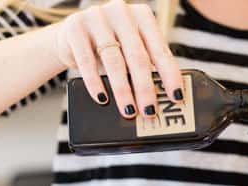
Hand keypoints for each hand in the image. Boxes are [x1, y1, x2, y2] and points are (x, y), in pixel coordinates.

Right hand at [53, 0, 182, 117]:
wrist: (71, 34)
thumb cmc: (110, 46)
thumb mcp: (130, 49)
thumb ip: (146, 65)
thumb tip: (163, 98)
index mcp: (142, 16)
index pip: (160, 50)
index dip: (170, 75)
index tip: (176, 96)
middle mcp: (121, 12)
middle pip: (137, 57)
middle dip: (145, 88)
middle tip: (150, 111)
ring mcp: (97, 17)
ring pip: (114, 61)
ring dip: (123, 90)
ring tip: (129, 110)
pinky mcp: (75, 28)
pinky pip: (87, 61)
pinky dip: (95, 83)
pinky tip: (102, 99)